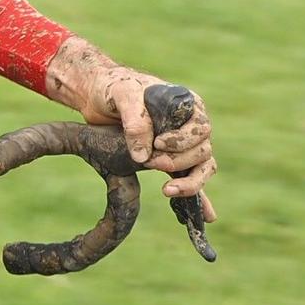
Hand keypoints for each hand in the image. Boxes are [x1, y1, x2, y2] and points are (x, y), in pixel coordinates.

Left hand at [47, 37, 218, 221]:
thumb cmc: (114, 88)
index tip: (157, 144)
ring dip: (189, 182)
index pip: (200, 129)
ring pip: (202, 167)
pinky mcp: (170, 160)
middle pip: (202, 151)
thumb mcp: (123, 95)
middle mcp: (190, 126)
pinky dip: (200, 198)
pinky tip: (206, 217)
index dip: (181, 141)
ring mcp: (182, 145)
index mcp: (187, 105)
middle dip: (178, 162)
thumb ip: (135, 121)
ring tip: (167, 191)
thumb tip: (143, 156)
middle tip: (151, 163)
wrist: (97, 96)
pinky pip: (191, 178)